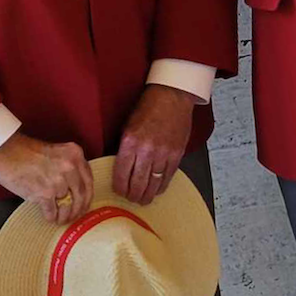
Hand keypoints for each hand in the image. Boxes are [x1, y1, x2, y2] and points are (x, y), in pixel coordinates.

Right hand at [0, 131, 90, 222]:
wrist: (4, 151)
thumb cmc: (25, 151)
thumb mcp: (56, 151)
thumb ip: (68, 166)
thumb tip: (74, 188)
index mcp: (75, 154)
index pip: (88, 179)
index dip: (88, 195)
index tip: (85, 203)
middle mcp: (69, 167)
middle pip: (81, 194)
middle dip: (78, 209)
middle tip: (74, 216)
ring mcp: (57, 181)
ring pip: (68, 205)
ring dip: (65, 216)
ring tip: (61, 219)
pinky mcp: (43, 193)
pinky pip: (52, 211)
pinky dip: (51, 217)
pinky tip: (50, 218)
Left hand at [114, 84, 196, 205]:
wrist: (172, 97)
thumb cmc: (148, 108)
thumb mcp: (127, 126)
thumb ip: (125, 149)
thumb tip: (121, 169)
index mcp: (130, 143)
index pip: (121, 175)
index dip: (119, 187)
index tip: (119, 191)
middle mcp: (146, 151)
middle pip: (138, 184)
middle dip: (133, 195)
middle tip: (131, 199)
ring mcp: (163, 154)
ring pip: (153, 184)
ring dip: (147, 195)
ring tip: (143, 199)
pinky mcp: (176, 154)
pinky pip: (168, 177)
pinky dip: (161, 186)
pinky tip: (157, 189)